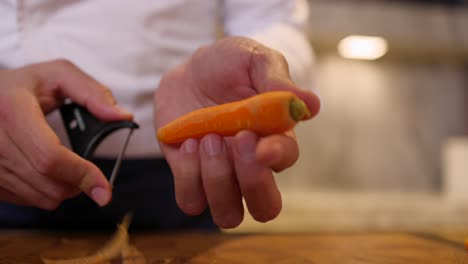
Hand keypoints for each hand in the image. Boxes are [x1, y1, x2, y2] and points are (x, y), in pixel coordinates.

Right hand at [0, 60, 131, 209]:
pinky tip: (42, 169)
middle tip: (88, 169)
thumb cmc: (22, 85)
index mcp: (12, 109)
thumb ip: (93, 93)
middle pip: (50, 183)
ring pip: (41, 198)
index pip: (50, 156)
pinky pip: (27, 201)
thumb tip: (122, 116)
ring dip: (64, 188)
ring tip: (63, 163)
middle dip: (80, 182)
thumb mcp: (57, 74)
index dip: (82, 174)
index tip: (105, 188)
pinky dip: (45, 191)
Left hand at [154, 37, 319, 227]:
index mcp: (274, 138)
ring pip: (227, 214)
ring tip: (208, 138)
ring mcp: (220, 175)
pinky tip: (187, 143)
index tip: (260, 143)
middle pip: (265, 208)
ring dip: (217, 180)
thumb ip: (277, 79)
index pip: (286, 160)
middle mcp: (250, 165)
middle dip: (253, 183)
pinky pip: (192, 201)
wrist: (189, 70)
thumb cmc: (229, 65)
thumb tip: (311, 104)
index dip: (277, 157)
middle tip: (238, 140)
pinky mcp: (189, 176)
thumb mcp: (253, 60)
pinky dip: (188, 177)